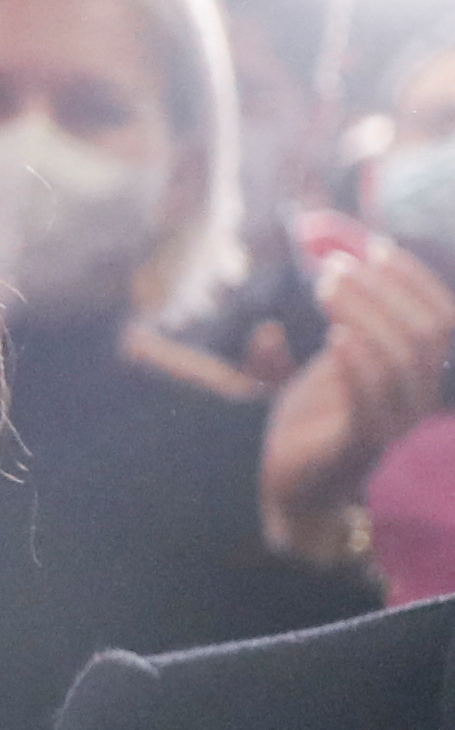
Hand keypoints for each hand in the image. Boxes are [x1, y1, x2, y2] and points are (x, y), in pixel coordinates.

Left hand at [263, 237, 454, 563]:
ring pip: (404, 357)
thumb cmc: (315, 418)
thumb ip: (342, 313)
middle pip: (428, 330)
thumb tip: (329, 250)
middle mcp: (424, 399)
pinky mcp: (366, 448)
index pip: (444, 316)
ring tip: (323, 289)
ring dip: (364, 312)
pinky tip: (334, 336)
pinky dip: (358, 361)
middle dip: (382, 289)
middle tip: (332, 267)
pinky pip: (374, 400)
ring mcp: (400, 426)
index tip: (370, 246)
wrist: (291, 483)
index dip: (412, 277)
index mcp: (426, 374)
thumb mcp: (331, 356)